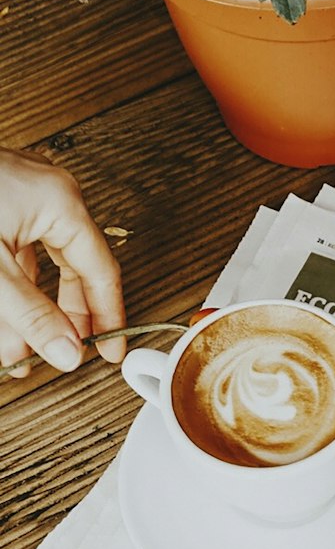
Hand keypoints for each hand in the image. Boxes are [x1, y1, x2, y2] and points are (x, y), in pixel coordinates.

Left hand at [0, 148, 125, 376]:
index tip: (109, 351)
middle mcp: (46, 195)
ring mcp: (18, 196)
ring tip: (17, 349)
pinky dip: (9, 288)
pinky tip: (0, 320)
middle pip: (72, 268)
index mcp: (60, 203)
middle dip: (60, 319)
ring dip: (28, 310)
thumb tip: (65, 350)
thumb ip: (30, 315)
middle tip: (63, 352)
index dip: (106, 317)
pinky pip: (12, 252)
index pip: (100, 271)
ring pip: (37, 265)